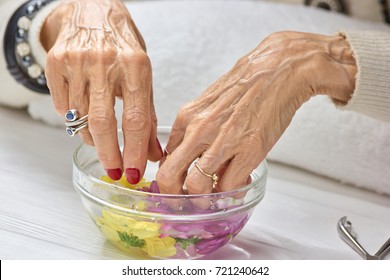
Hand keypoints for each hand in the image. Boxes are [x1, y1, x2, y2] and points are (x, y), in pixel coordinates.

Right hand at [43, 0, 162, 182]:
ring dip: (91, 137)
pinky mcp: (56, 62)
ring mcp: (77, 61)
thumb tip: (152, 153)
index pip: (135, 119)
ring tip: (101, 138)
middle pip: (103, 123)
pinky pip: (61, 106)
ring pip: (80, 117)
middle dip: (109, 154)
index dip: (134, 151)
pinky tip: (83, 113)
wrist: (92, 10)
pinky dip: (73, 118)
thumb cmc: (123, 45)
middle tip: (114, 172)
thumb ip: (148, 115)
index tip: (133, 172)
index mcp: (136, 66)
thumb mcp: (144, 75)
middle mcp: (105, 62)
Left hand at [157, 31, 355, 193]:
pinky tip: (236, 185)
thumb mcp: (208, 103)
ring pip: (197, 187)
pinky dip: (230, 192)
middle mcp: (200, 130)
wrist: (277, 70)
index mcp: (188, 118)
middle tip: (185, 200)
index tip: (177, 185)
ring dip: (203, 199)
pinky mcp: (249, 151)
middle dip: (174, 195)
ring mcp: (224, 141)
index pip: (164, 158)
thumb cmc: (245, 86)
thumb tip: (187, 155)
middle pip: (169, 176)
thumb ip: (193, 129)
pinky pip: (229, 186)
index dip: (170, 177)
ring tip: (213, 196)